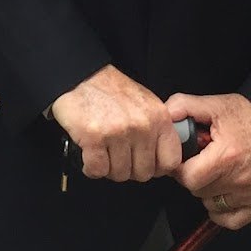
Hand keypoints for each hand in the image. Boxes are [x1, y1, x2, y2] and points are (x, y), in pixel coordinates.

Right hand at [51, 65, 184, 182]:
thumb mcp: (146, 104)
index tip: (144, 164)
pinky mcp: (94, 138)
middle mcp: (142, 126)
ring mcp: (118, 132)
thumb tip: (162, 159)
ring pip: (119, 174)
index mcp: (159, 118)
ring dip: (108, 168)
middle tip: (118, 157)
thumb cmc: (111, 91)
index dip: (156, 168)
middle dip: (129, 169)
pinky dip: (91, 168)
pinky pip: (97, 170)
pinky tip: (89, 155)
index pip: (170, 162)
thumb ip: (157, 130)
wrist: (80, 76)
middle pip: (143, 173)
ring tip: (103, 152)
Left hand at [165, 92, 250, 229]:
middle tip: (202, 162)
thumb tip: (164, 115)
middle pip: (197, 191)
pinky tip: (222, 192)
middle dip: (194, 176)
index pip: (187, 178)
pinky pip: (230, 220)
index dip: (180, 168)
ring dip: (207, 191)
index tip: (185, 159)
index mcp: (227, 156)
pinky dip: (222, 210)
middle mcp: (240, 180)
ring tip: (215, 172)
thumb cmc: (248, 118)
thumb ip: (184, 106)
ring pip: (210, 204)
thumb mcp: (215, 104)